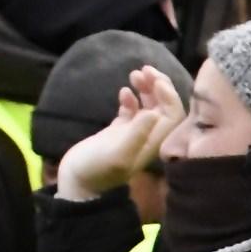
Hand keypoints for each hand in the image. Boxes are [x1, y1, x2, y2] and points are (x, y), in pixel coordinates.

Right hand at [60, 62, 182, 199]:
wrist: (76, 182)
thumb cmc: (97, 169)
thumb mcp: (118, 153)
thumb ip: (136, 133)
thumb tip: (153, 112)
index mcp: (154, 142)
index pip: (173, 114)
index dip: (169, 95)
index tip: (156, 79)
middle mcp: (149, 137)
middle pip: (164, 107)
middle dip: (158, 86)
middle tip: (145, 69)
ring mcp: (134, 133)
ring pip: (148, 106)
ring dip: (145, 89)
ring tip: (134, 74)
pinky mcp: (119, 131)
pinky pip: (132, 111)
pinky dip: (130, 99)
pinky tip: (123, 91)